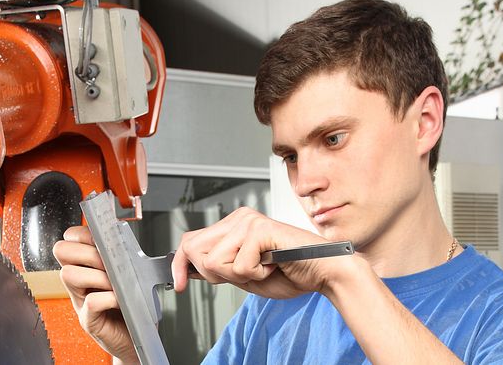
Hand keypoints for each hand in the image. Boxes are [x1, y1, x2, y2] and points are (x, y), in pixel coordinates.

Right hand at [53, 226, 137, 363]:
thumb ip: (120, 256)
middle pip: (62, 250)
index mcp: (86, 265)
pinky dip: (108, 298)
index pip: (70, 238)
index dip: (84, 234)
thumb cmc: (131, 304)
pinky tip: (119, 300)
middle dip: (88, 252)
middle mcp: (78, 281)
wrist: (135, 337)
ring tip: (115, 284)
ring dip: (96, 275)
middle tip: (108, 263)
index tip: (103, 238)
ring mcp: (80, 300)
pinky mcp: (89, 320)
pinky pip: (91, 302)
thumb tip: (121, 235)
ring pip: (69, 274)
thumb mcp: (126, 273)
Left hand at [172, 207, 351, 298]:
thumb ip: (218, 267)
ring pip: (214, 261)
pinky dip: (255, 275)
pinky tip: (272, 265)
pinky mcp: (259, 230)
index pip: (191, 241)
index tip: (180, 284)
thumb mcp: (243, 274)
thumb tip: (187, 268)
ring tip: (263, 267)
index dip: (180, 265)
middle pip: (196, 251)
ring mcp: (248, 221)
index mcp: (233, 225)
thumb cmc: (290, 272)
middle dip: (215, 274)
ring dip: (238, 275)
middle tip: (246, 273)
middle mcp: (239, 218)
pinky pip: (239, 266)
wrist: (323, 272)